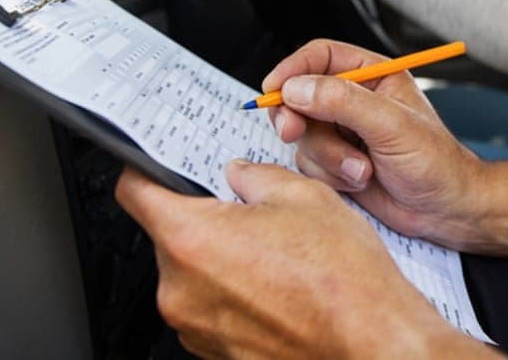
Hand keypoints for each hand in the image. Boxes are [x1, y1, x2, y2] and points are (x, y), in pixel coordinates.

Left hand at [115, 162, 482, 359]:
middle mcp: (181, 289)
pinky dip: (235, 294)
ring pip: (192, 275)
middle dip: (203, 219)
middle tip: (249, 214)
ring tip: (274, 256)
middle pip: (168, 236)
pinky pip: (211, 309)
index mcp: (192, 239)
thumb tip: (240, 175)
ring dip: (221, 260)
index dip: (148, 171)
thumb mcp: (304, 196)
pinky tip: (278, 287)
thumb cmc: (343, 280)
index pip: (136, 191)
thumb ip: (256, 177)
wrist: (371, 342)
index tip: (161, 167)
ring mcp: (195, 327)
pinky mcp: (216, 352)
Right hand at [263, 39, 487, 247]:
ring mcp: (343, 132)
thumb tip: (297, 88)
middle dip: (296, 118)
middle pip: (299, 96)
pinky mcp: (336, 162)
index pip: (320, 57)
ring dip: (327, 157)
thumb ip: (343, 102)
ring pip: (302, 134)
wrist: (446, 210)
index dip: (292, 69)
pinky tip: (361, 181)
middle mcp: (354, 101)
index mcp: (373, 76)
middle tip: (293, 131)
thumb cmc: (436, 162)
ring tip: (363, 170)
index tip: (273, 89)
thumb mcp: (392, 125)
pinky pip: (308, 163)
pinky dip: (330, 175)